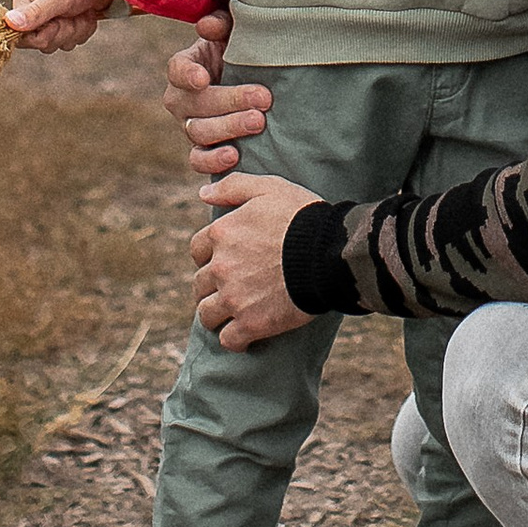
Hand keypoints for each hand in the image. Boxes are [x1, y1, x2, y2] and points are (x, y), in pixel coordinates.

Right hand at [6, 0, 113, 49]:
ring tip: (81, 10)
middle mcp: (33, 13)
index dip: (42, 35)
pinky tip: (87, 14)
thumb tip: (8, 22)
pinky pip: (71, 42)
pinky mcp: (65, 25)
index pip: (22, 37)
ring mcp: (50, 20)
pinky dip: (83, 30)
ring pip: (59, 44)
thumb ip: (35, 12)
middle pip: (42, 43)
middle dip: (63, 31)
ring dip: (75, 29)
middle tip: (71, 12)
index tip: (54, 21)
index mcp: (24, 3)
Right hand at [165, 22, 271, 176]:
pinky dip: (213, 162)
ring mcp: (189, 127)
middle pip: (195, 104)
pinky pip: (198, 161)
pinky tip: (234, 155)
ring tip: (258, 122)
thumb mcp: (233, 33)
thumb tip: (207, 27)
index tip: (203, 77)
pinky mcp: (202, 150)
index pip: (177, 69)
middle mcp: (181, 99)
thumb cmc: (240, 53)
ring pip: (198, 132)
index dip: (187, 74)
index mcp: (185, 67)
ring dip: (229, 128)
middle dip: (231, 101)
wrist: (252, 83)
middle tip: (263, 98)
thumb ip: (221, 24)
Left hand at [192, 172, 318, 347]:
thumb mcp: (268, 187)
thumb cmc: (302, 217)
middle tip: (233, 287)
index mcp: (221, 234)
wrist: (329, 253)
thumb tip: (203, 192)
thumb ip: (232, 187)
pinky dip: (235, 339)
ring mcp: (234, 298)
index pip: (198, 250)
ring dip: (218, 313)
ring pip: (207, 314)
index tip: (226, 259)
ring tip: (235, 312)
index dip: (211, 255)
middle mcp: (221, 267)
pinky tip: (246, 334)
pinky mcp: (251, 324)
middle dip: (212, 285)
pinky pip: (228, 340)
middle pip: (200, 283)